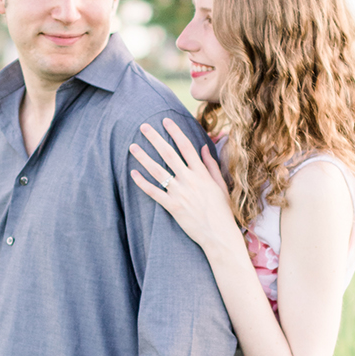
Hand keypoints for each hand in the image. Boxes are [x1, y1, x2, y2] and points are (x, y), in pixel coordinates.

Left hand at [129, 119, 239, 255]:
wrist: (219, 235)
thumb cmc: (222, 211)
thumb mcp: (220, 185)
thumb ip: (211, 165)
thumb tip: (203, 147)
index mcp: (202, 173)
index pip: (186, 146)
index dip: (175, 132)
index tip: (165, 121)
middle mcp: (190, 180)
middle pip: (169, 154)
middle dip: (155, 138)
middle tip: (143, 126)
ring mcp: (180, 193)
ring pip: (158, 171)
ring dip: (144, 157)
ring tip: (132, 146)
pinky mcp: (172, 206)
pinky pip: (154, 192)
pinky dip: (142, 182)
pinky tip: (133, 173)